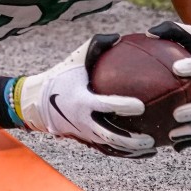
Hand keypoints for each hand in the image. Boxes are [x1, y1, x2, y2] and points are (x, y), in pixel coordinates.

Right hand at [18, 34, 156, 157]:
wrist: (39, 102)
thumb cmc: (61, 76)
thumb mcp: (76, 59)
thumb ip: (96, 46)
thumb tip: (119, 37)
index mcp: (82, 100)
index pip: (105, 105)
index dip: (122, 106)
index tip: (141, 105)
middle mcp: (84, 120)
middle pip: (109, 135)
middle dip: (130, 140)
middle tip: (149, 138)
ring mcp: (85, 133)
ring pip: (111, 147)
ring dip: (131, 150)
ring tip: (152, 148)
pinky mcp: (86, 140)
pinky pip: (108, 150)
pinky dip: (126, 153)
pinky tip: (144, 153)